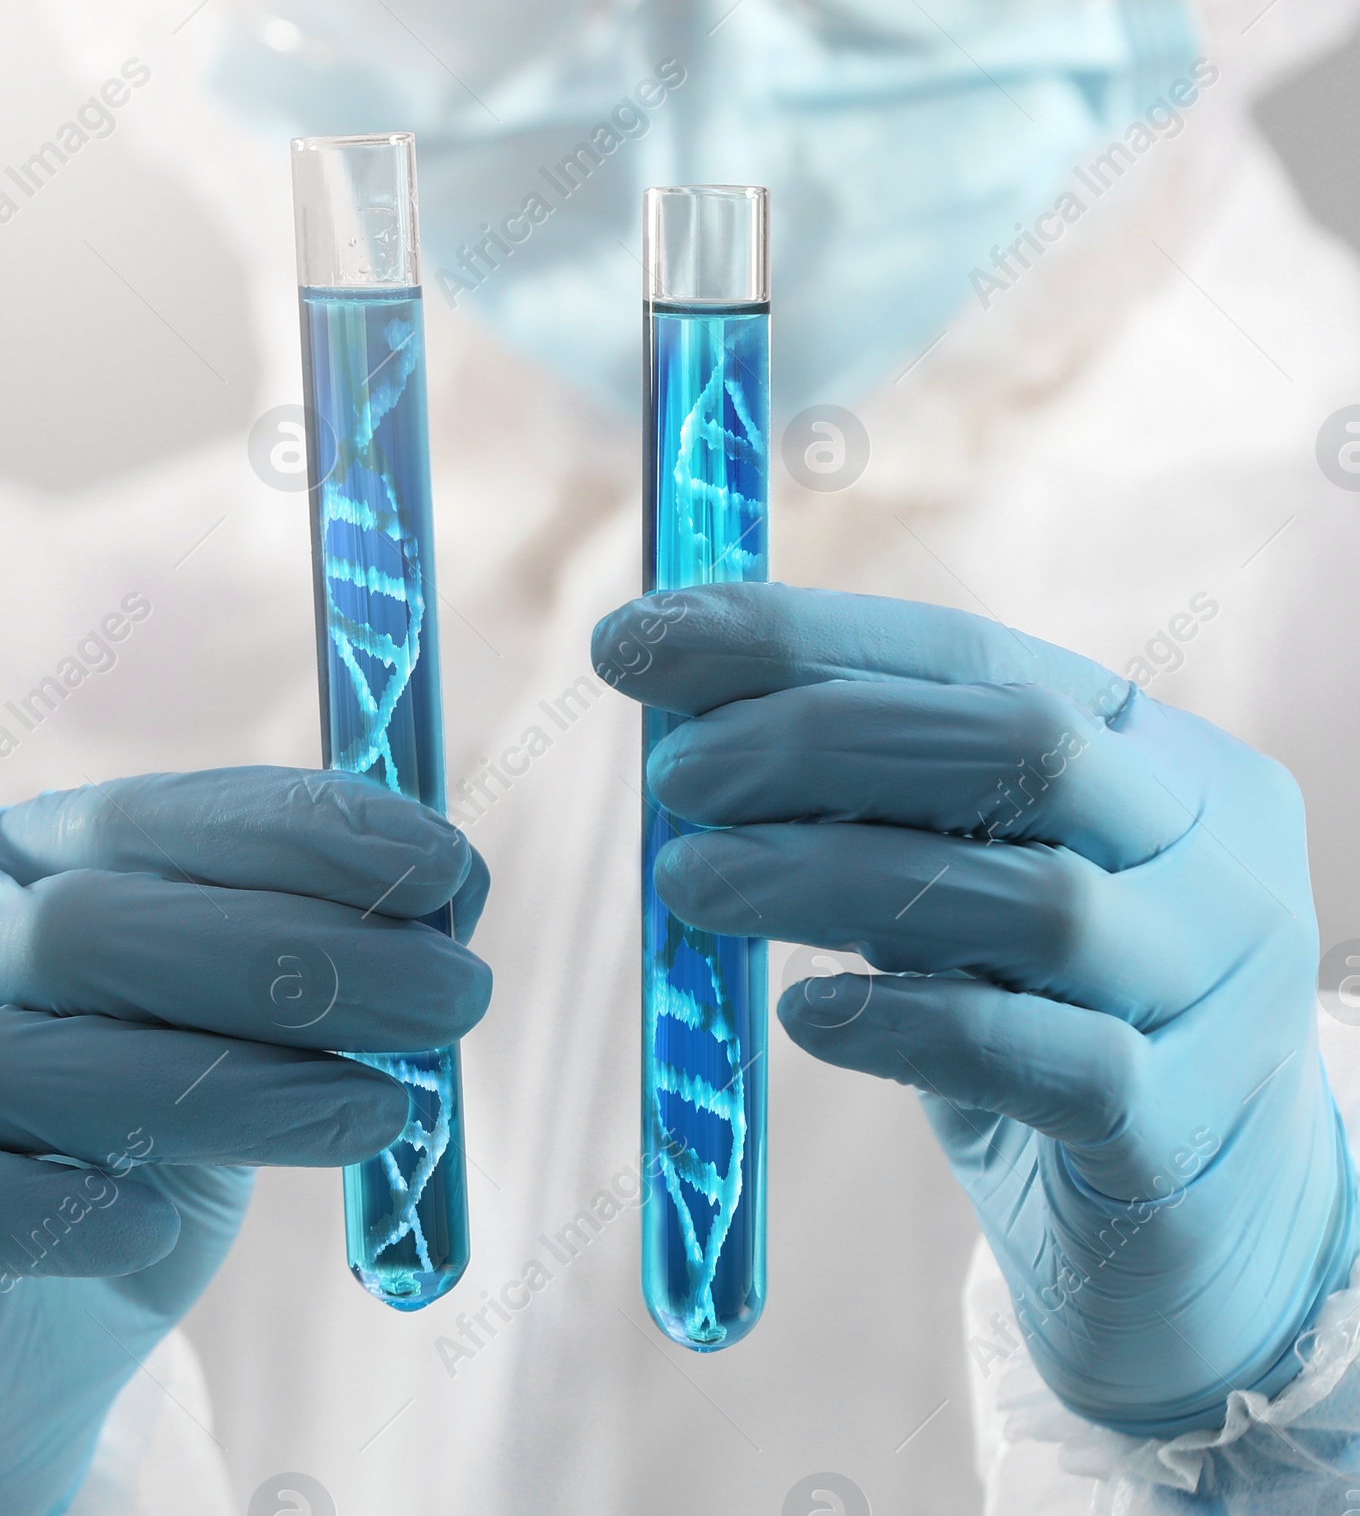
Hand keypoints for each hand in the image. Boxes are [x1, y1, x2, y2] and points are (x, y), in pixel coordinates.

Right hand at [0, 767, 489, 1515]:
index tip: (447, 869)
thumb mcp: (226, 1031)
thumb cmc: (125, 1146)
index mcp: (19, 860)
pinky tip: (151, 1226)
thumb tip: (456, 897)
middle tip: (456, 996)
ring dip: (227, 1088)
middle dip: (298, 956)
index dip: (304, 833)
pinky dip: (44, 1213)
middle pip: (94, 926)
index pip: (155, 814)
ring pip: (19, 1065)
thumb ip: (306, 960)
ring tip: (379, 1113)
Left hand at [594, 583, 1357, 1435]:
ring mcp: (1212, 983)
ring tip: (689, 883)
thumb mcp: (965, 879)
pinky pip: (1041, 1056)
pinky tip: (802, 1016)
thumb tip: (684, 732)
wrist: (1192, 1213)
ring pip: (1028, 896)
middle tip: (670, 775)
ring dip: (825, 875)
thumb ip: (869, 806)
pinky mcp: (1182, 1125)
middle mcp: (1207, 843)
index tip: (638, 643)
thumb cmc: (1045, 1010)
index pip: (969, 653)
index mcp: (1154, 747)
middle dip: (815, 739)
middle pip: (1019, 743)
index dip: (796, 637)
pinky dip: (903, 1023)